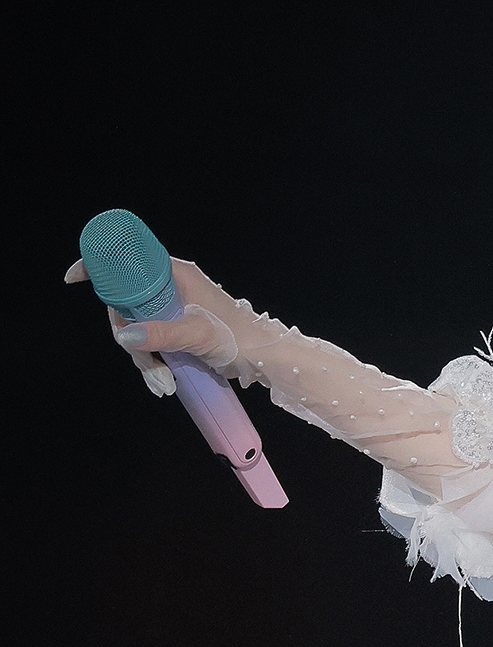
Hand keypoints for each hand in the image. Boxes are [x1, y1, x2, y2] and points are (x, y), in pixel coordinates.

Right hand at [66, 254, 238, 395]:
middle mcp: (170, 286)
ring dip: (144, 357)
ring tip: (163, 383)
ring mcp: (172, 307)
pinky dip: (154, 361)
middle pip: (127, 304)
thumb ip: (160, 335)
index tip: (74, 279)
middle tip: (147, 366)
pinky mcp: (177, 327)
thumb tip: (123, 336)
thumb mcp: (197, 335)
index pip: (127, 263)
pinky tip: (164, 382)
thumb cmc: (238, 337)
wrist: (265, 357)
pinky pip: (152, 340)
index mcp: (174, 274)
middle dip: (130, 338)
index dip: (99, 269)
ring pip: (138, 327)